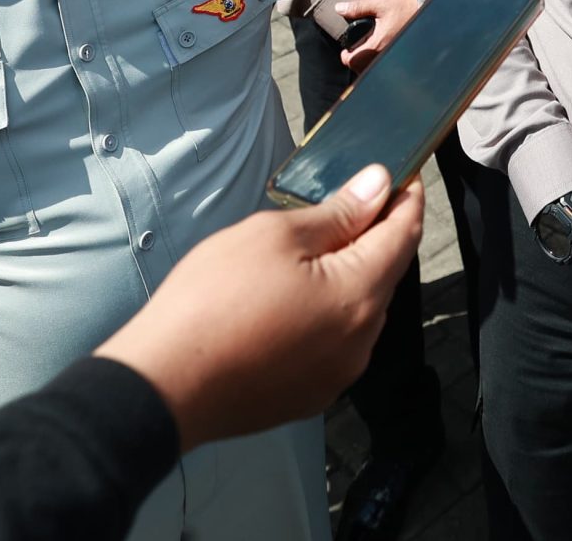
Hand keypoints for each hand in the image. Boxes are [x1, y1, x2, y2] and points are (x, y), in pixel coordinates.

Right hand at [97, 162, 422, 451]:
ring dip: (348, 278)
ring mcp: (338, 374)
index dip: (406, 200)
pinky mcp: (311, 395)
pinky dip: (326, 316)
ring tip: (308, 254)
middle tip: (346, 205)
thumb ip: (336, 213)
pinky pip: (334, 343)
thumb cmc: (213, 302)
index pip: (404, 235)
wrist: (164, 386)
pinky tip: (289, 302)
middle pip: (384, 274)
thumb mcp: (273, 236)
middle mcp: (362, 340)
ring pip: (360, 311)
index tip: (402, 176)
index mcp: (360, 295)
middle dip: (373, 238)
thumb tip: (378, 186)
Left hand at [336, 0, 421, 74]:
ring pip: (373, 70)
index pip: (353, 61)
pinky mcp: (403, 57)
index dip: (346, 56)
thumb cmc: (408, 8)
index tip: (347, 49)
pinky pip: (385, 65)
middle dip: (356, 61)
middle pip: (361, 69)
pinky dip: (379, 62)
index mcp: (377, 45)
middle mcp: (385, 55)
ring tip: (369, 50)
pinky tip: (382, 50)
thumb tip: (340, 8)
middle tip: (357, 49)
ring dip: (368, 63)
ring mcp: (394, 57)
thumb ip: (358, 8)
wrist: (430, 12)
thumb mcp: (381, 5)